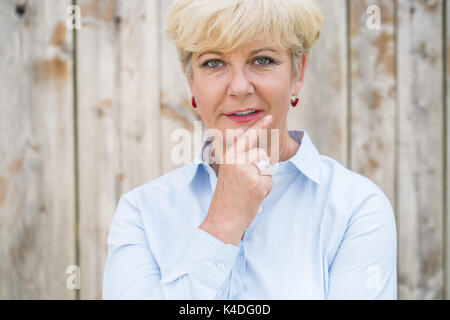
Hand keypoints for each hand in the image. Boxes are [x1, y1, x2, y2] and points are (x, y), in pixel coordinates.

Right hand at [199, 114, 272, 244]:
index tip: (270, 116)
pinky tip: (253, 195)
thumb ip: (237, 154)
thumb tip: (241, 133)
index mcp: (229, 156)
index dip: (259, 126)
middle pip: (262, 154)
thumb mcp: (227, 171)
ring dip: (263, 178)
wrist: (223, 218)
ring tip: (249, 189)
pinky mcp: (258, 183)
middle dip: (260, 167)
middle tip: (247, 182)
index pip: (247, 137)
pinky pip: (270, 180)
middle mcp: (238, 161)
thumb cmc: (226, 196)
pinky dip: (265, 189)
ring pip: (267, 166)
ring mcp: (248, 172)